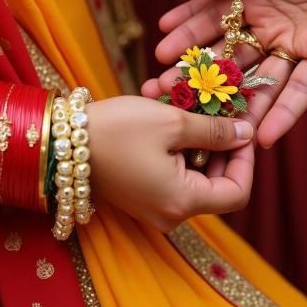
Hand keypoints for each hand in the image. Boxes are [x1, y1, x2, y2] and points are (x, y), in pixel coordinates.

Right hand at [86, 95, 253, 230]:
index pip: (237, 192)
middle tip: (216, 103)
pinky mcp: (142, 189)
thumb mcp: (172, 123)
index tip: (242, 126)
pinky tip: (164, 102)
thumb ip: (215, 131)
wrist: (60, 141)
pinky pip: (172, 165)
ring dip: (195, 130)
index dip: (245, 159)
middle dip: (219, 137)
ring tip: (184, 95)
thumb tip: (247, 134)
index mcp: (182, 202)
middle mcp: (171, 211)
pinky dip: (174, 137)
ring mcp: (155, 202)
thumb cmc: (117, 131)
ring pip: (194, 166)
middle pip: (216, 178)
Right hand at [144, 0, 306, 146]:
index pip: (210, 19)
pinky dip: (284, 114)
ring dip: (234, 102)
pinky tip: (262, 138)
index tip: (161, 49)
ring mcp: (291, 45)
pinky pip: (300, 90)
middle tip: (167, 89)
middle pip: (227, 55)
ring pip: (258, 79)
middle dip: (198, 72)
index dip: (186, 33)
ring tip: (206, 122)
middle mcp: (265, 26)